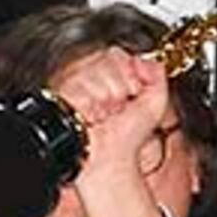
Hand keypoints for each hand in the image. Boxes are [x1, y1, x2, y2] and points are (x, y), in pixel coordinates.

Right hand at [45, 46, 173, 216]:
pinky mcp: (59, 98)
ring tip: (101, 115)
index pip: (116, 54)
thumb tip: (143, 59)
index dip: (127, 78)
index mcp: (108, 75)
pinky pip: (78, 88)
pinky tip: (88, 118)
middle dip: (117, 88)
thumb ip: (156, 75)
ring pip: (93, 74)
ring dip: (103, 100)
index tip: (127, 99)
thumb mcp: (155, 103)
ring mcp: (72, 86)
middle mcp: (88, 78)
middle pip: (105, 60)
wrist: (111, 162)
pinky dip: (88, 107)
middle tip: (113, 110)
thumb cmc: (128, 139)